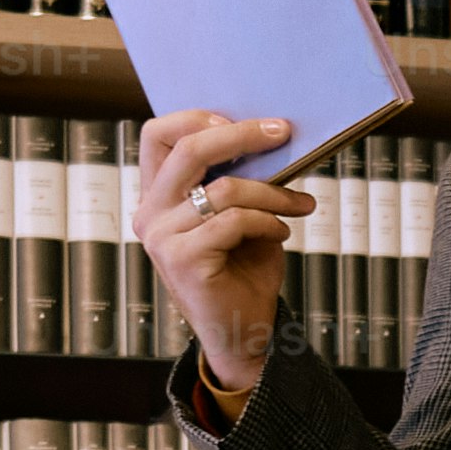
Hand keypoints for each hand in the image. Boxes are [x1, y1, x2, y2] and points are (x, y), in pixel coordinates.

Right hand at [132, 109, 311, 397]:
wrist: (242, 332)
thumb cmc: (242, 268)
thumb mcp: (239, 213)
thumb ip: (237, 177)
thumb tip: (269, 134)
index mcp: (156, 195)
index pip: (158, 135)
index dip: (198, 117)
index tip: (247, 123)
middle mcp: (150, 213)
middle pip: (190, 149)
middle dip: (243, 135)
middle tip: (284, 132)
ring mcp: (161, 237)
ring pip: (225, 189)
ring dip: (273, 192)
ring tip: (300, 204)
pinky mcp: (183, 260)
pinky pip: (235, 221)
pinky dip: (268, 222)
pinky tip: (282, 234)